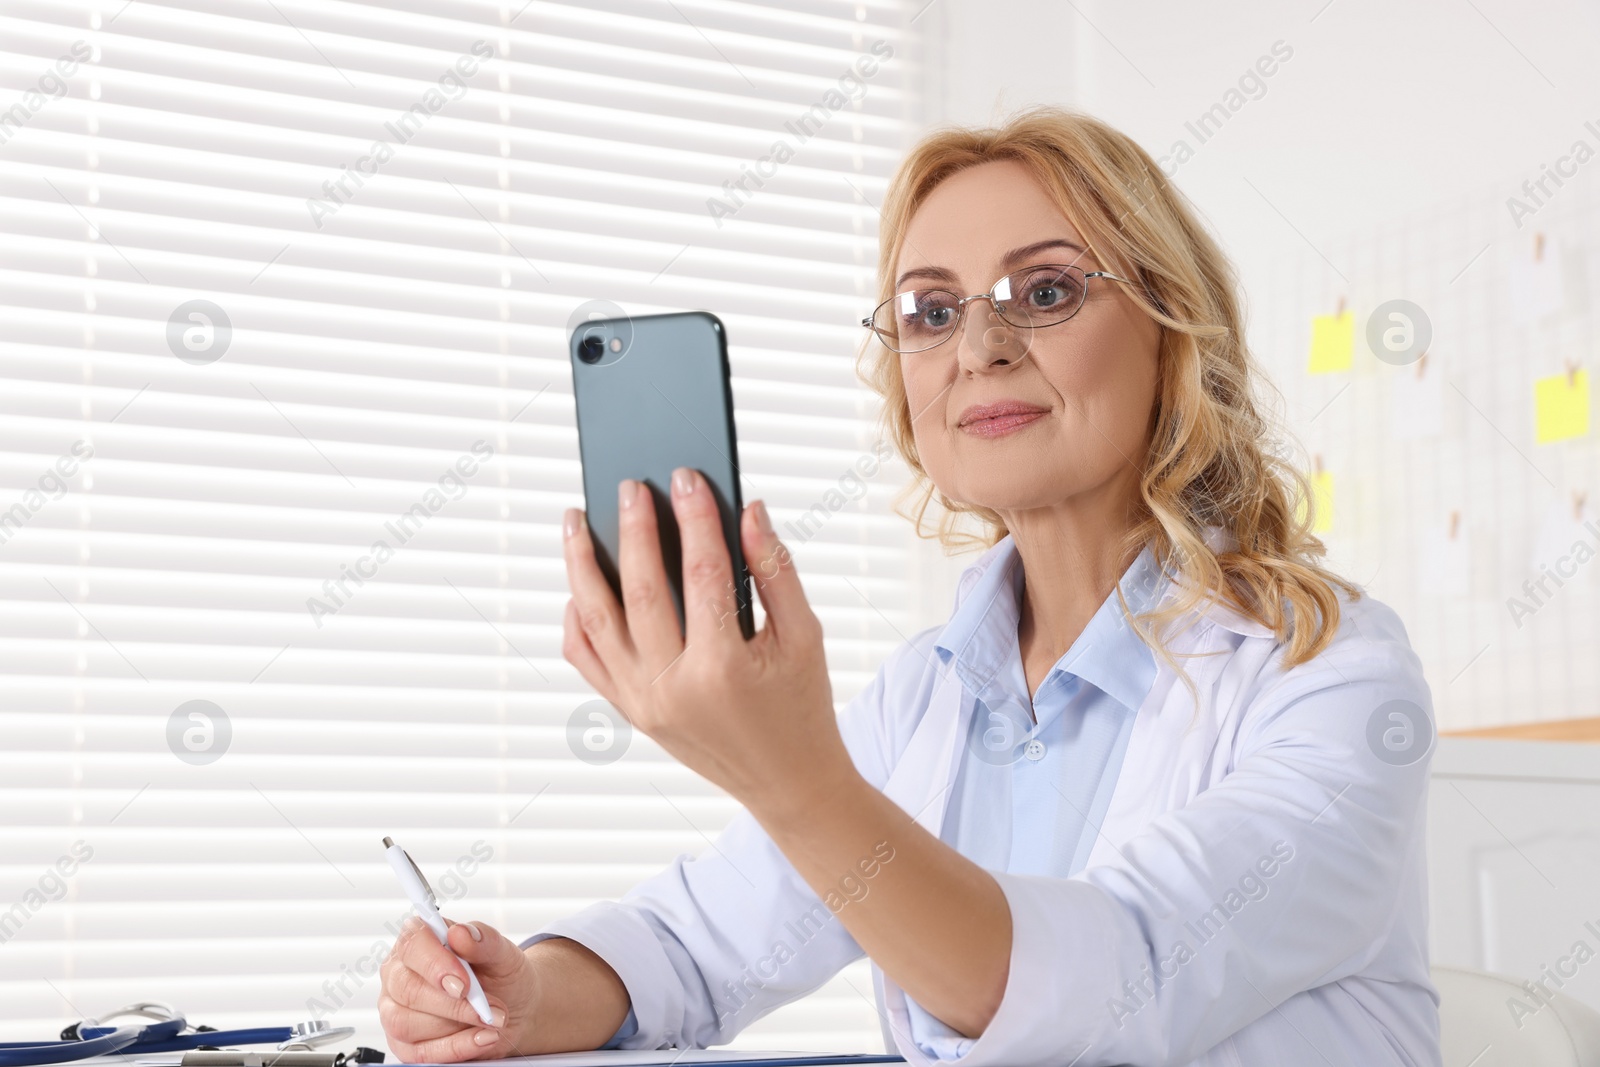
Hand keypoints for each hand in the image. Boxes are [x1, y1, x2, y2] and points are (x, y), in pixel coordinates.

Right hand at [377, 916, 533, 1061]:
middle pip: (407, 989)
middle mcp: (399, 973)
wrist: (515, 1007)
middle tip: (489, 1010)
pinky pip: (418, 1053)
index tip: (464, 984)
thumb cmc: (500, 974)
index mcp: (418, 940)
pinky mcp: (403, 1044)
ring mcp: (395, 1010)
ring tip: (492, 1022)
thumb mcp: (503, 954)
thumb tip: (461, 933)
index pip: (412, 945)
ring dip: (455, 1028)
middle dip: (453, 1005)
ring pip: (405, 1024)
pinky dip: (455, 1048)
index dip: (435, 965)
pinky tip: (482, 1039)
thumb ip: (484, 940)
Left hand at [561, 468, 855, 818]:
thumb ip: (776, 570)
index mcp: (723, 668)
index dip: (696, 518)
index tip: (687, 477)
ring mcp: (643, 702)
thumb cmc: (802, 706)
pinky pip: (586, 658)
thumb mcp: (805, 636)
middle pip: (640, 589)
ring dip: (581, 564)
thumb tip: (749, 509)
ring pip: (596, 620)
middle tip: (629, 485)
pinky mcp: (630, 711)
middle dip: (633, 528)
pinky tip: (580, 583)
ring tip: (575, 519)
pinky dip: (576, 618)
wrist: (788, 784)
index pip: (702, 572)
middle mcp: (673, 688)